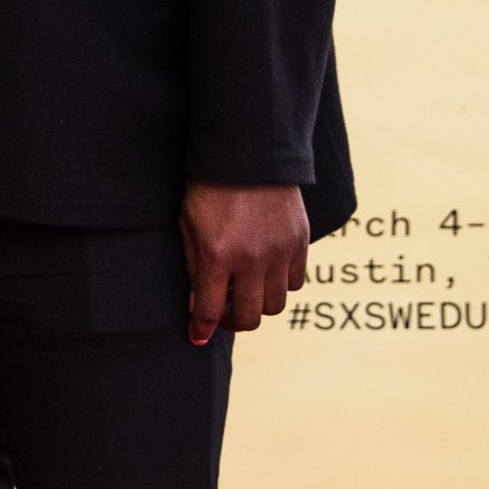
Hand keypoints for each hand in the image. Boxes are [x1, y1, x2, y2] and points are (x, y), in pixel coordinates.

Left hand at [179, 181, 307, 345]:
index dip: (202, 328)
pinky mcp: (300, 243)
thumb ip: (194, 267)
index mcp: (218, 256)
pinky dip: (279, 285)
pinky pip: (295, 283)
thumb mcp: (188, 225)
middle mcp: (252, 259)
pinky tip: (265, 272)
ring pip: (276, 305)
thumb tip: (199, 305)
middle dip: (233, 322)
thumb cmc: (207, 187)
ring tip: (245, 291)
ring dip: (258, 305)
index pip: (211, 310)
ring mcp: (280, 252)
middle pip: (250, 318)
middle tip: (224, 314)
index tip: (197, 335)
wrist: (246, 153)